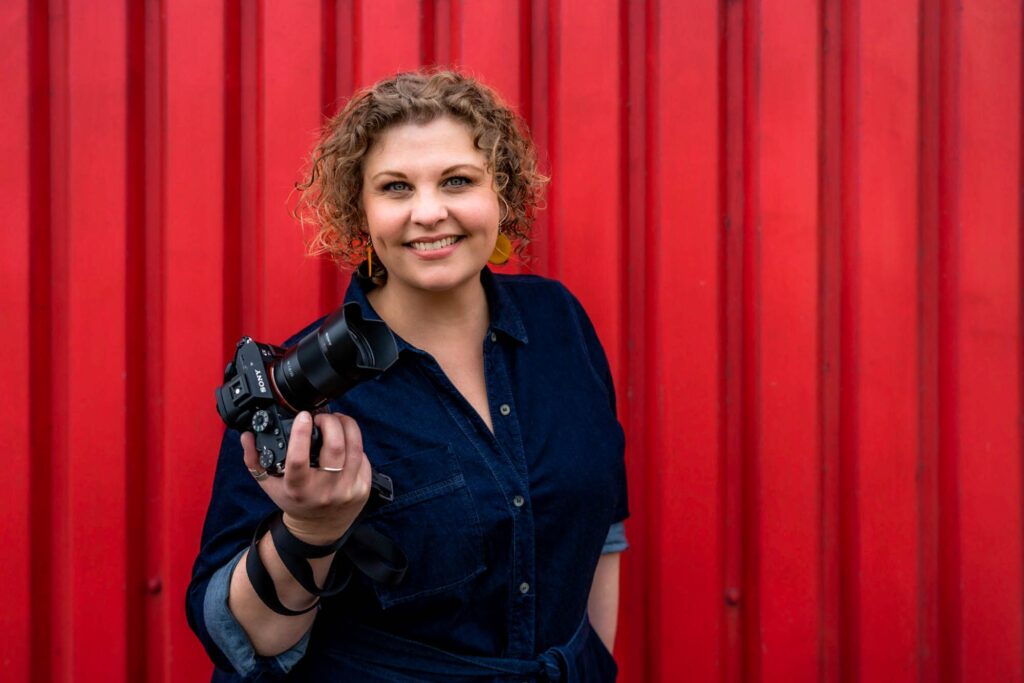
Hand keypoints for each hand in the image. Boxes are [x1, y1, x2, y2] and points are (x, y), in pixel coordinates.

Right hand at [241, 411, 371, 543]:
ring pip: (354, 447)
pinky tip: (346, 440)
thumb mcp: (270, 484)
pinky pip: (363, 457)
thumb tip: (247, 436)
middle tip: (322, 417)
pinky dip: (355, 443)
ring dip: (347, 426)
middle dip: (330, 422)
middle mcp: (324, 491)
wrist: (318, 529)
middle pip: (335, 447)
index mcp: (298, 489)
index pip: (299, 459)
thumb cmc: (294, 501)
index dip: (301, 434)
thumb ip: (254, 460)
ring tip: (337, 420)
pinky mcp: (363, 489)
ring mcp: (347, 491)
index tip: (303, 416)